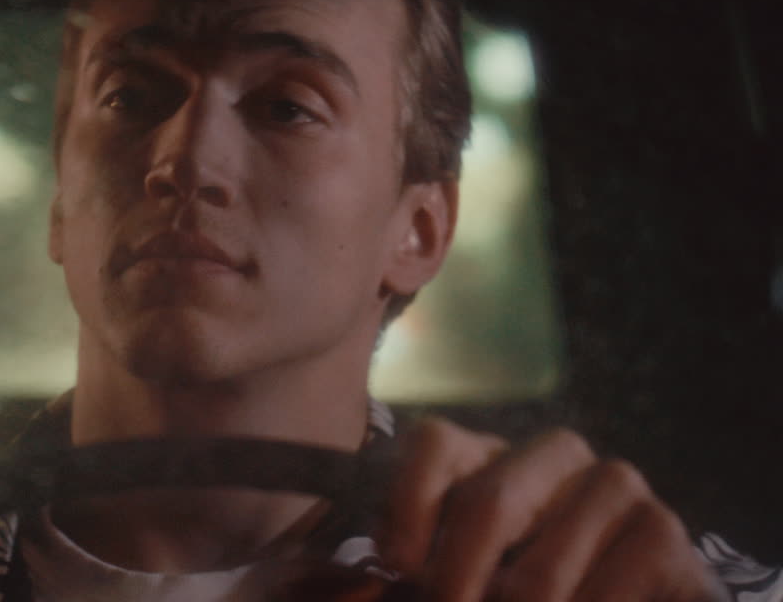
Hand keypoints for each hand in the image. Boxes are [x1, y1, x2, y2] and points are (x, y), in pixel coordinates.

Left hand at [368, 417, 724, 601]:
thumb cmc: (507, 593)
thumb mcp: (450, 580)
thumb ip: (411, 571)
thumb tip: (367, 579)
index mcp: (488, 459)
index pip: (434, 443)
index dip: (407, 504)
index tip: (400, 568)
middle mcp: (553, 455)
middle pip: (488, 502)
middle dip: (456, 582)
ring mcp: (614, 485)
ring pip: (540, 575)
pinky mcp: (663, 533)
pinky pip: (603, 595)